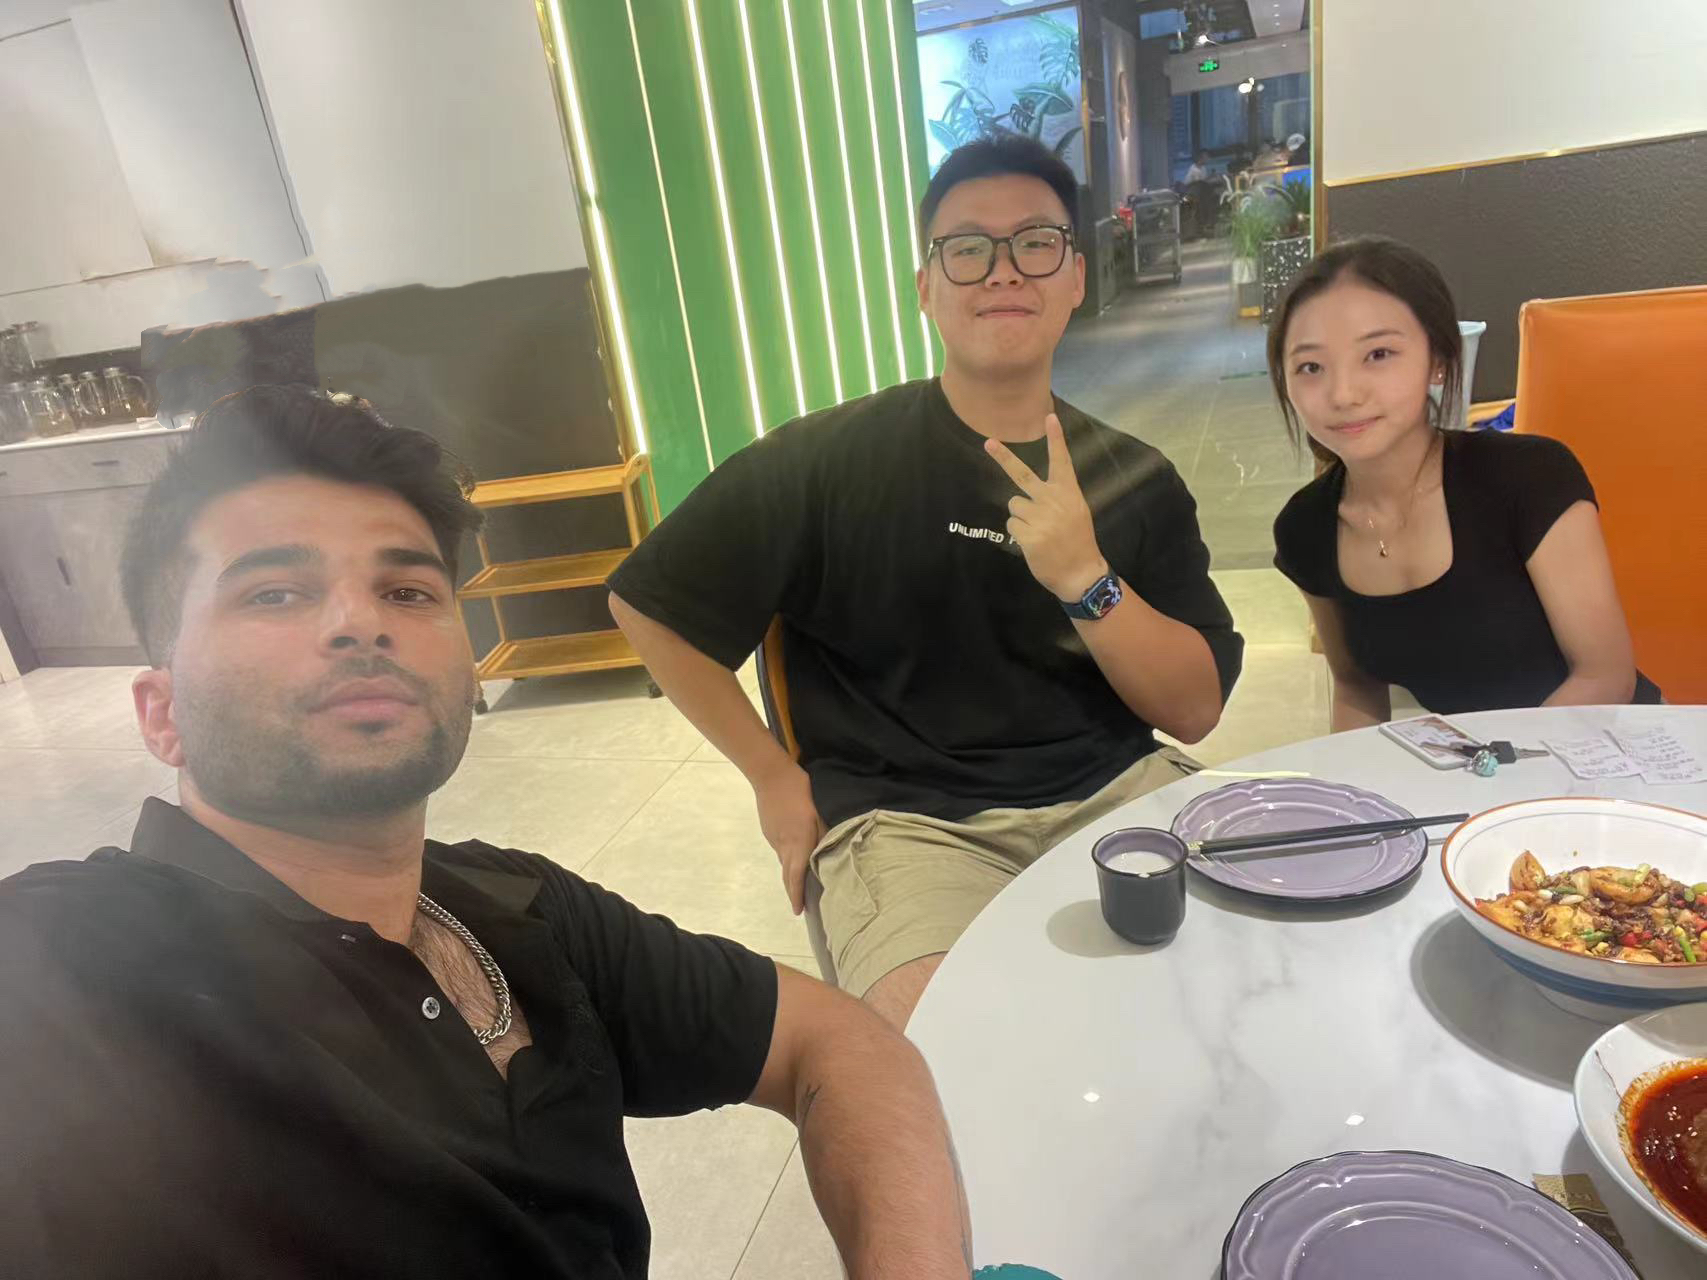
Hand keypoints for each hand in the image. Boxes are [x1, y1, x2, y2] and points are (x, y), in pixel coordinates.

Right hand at [754, 760, 825, 915]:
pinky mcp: (769, 830)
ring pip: (783, 862)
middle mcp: (783, 845)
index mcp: (798, 842)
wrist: (770, 775)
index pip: (796, 876)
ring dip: (791, 875)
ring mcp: (774, 838)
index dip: (797, 895)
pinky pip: (780, 849)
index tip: (798, 911)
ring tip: (801, 884)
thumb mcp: (817, 812)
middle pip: (787, 874)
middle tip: (800, 905)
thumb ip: (823, 833)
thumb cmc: (799, 791)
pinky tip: (794, 854)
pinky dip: (788, 858)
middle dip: (792, 891)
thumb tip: (828, 849)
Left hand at [985, 414, 1107, 601]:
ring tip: (1039, 532)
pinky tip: (1034, 543)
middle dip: (1003, 457)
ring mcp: (1040, 518)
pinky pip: (1012, 526)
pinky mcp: (1028, 535)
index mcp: (1068, 493)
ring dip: (1021, 518)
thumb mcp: (1077, 512)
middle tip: (989, 443)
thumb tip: (1031, 493)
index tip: (1049, 416)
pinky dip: (1019, 534)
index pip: (1061, 461)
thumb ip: (1058, 497)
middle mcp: (1053, 500)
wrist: (1081, 573)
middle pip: (1021, 474)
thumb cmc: (1078, 542)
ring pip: (1014, 506)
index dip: (1055, 438)